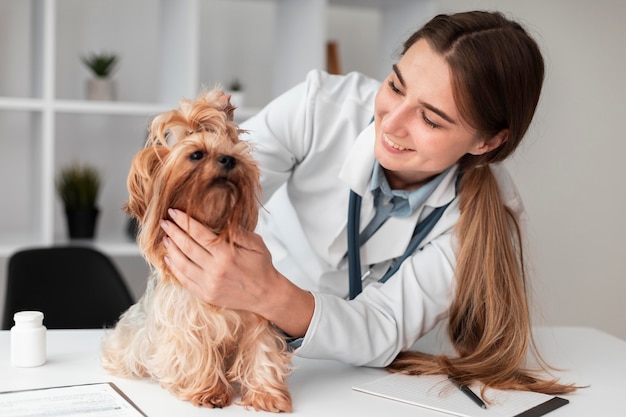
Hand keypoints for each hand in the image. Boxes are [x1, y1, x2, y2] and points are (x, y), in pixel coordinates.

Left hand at [160, 208, 313, 336]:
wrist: (266, 294)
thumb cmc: (262, 267)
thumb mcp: (256, 244)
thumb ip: (237, 232)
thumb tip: (221, 219)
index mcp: (227, 254)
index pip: (199, 234)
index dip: (185, 222)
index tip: (174, 212)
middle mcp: (215, 270)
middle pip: (187, 247)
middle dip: (173, 232)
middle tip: (164, 222)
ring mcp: (209, 284)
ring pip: (182, 264)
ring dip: (171, 249)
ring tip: (165, 238)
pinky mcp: (206, 295)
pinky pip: (185, 281)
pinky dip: (174, 269)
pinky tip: (170, 259)